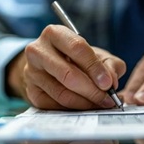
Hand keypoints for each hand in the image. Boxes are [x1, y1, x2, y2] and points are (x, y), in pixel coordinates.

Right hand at [7, 25, 125, 109]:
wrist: (50, 66)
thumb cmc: (77, 58)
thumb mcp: (96, 54)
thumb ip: (110, 64)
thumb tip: (112, 81)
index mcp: (55, 34)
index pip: (77, 48)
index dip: (95, 68)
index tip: (108, 83)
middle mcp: (38, 51)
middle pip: (68, 74)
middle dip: (92, 90)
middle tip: (108, 99)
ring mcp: (31, 73)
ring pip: (62, 94)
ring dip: (86, 103)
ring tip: (101, 104)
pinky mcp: (32, 92)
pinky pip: (56, 106)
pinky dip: (75, 109)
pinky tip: (87, 107)